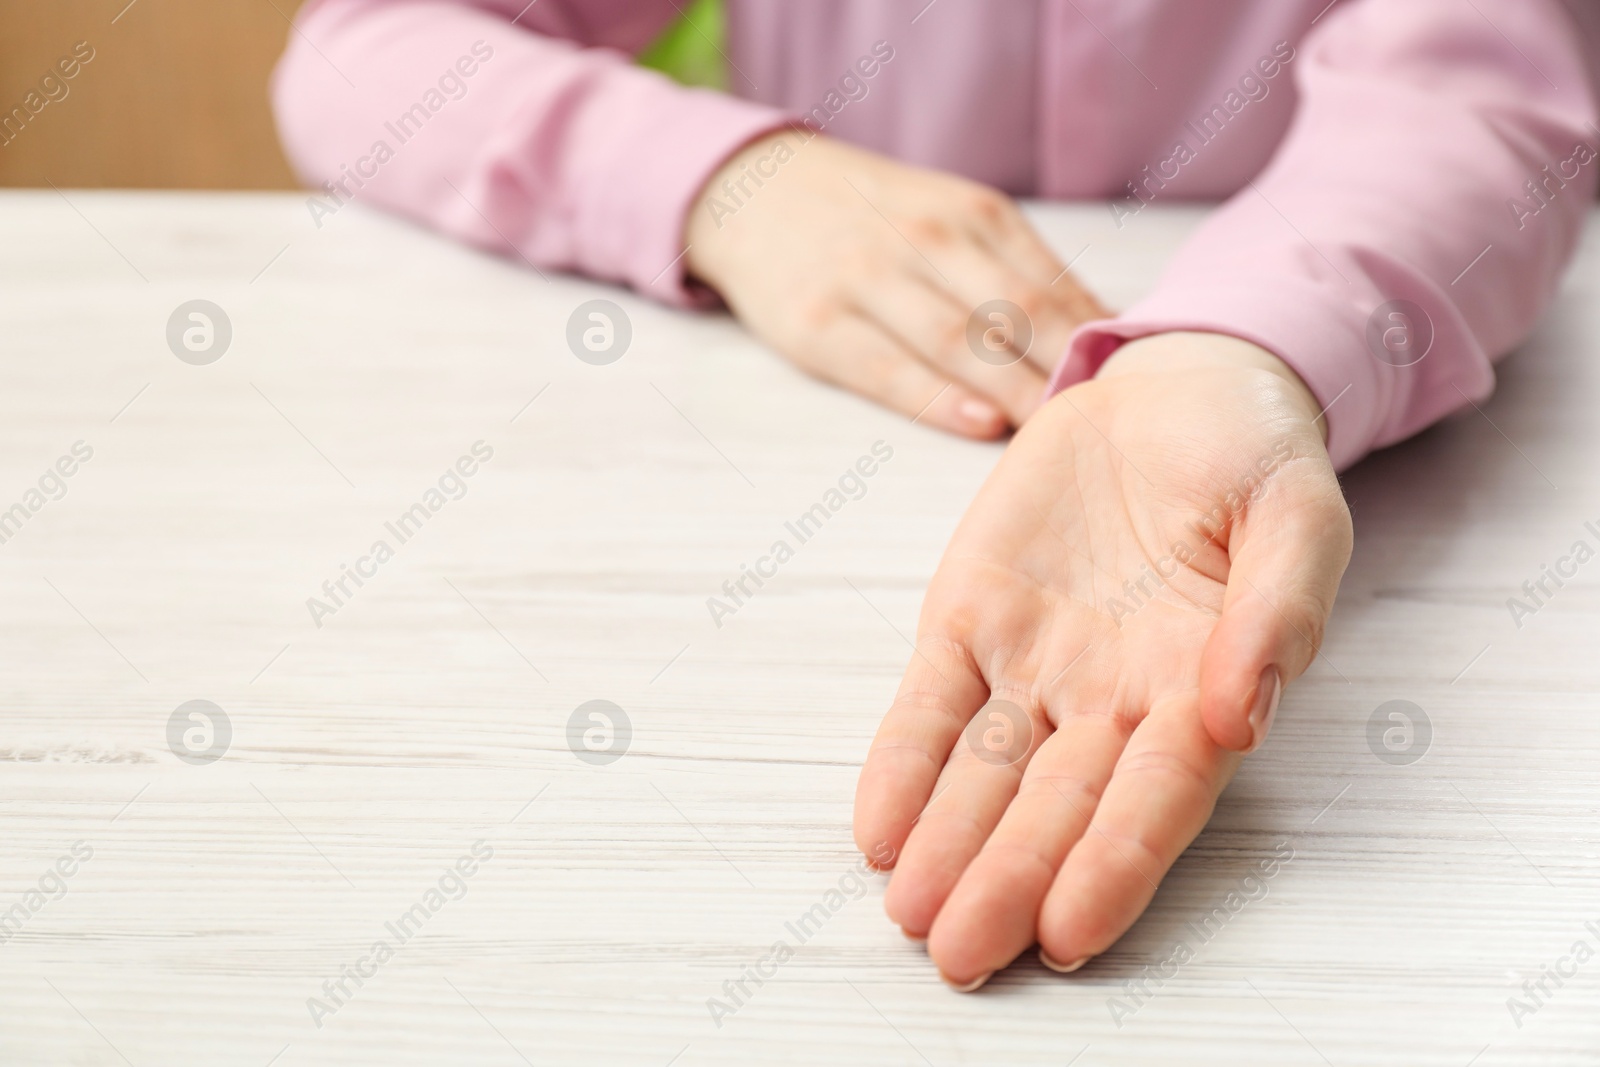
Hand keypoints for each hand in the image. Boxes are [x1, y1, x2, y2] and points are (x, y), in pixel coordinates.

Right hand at [685, 131, 1108, 438]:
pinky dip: (940, 399)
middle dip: (1070, 372)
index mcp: (973, 213)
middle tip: (1115, 426)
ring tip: (1061, 436)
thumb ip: (1017, 272)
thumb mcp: (949, 217)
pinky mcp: (819, 326)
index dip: (1101, 344)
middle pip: (1019, 314)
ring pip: (962, 343)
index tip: (1141, 392)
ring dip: (1019, 392)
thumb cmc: (872, 218)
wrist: (752, 192)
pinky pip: (889, 370)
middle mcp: (926, 239)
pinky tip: (982, 424)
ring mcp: (869, 280)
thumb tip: (1104, 337)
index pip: (1056, 286)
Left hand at [851, 332, 1351, 987]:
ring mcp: (1035, 663)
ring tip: (910, 914)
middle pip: (1058, 805)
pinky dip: (903, 764)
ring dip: (949, 843)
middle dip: (1009, 881)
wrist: (1172, 389)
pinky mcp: (971, 619)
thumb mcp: (1293, 511)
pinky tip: (879, 829)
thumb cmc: (1248, 456)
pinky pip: (932, 704)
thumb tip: (1241, 710)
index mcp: (1201, 683)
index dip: (1113, 864)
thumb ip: (1277, 608)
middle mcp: (1113, 695)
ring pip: (987, 772)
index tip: (1067, 933)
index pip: (1155, 794)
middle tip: (959, 956)